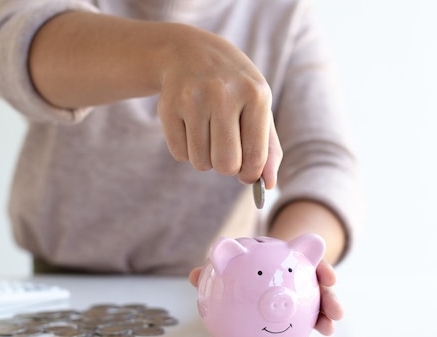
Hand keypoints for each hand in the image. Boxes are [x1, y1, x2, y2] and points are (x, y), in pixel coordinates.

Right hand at [157, 25, 281, 188]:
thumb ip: (268, 147)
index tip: (247, 174)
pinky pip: (180, 154)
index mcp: (255, 94)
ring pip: (200, 162)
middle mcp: (223, 94)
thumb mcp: (257, 107)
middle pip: (226, 164)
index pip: (255, 156)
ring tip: (208, 134)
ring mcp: (193, 99)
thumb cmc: (233, 88)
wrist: (190, 52)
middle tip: (226, 152)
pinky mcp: (168, 107)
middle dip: (227, 167)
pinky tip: (190, 127)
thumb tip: (269, 185)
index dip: (251, 174)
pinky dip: (187, 150)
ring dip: (206, 158)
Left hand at [187, 259, 343, 335]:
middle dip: (329, 298)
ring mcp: (300, 293)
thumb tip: (193, 276)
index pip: (308, 260)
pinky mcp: (298, 311)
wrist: (253, 269)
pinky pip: (303, 322)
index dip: (321, 269)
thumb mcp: (234, 263)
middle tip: (335, 313)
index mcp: (286, 259)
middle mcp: (298, 275)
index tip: (330, 279)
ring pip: (316, 304)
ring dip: (324, 317)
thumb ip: (217, 268)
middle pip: (318, 284)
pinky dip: (305, 331)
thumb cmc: (244, 264)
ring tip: (328, 329)